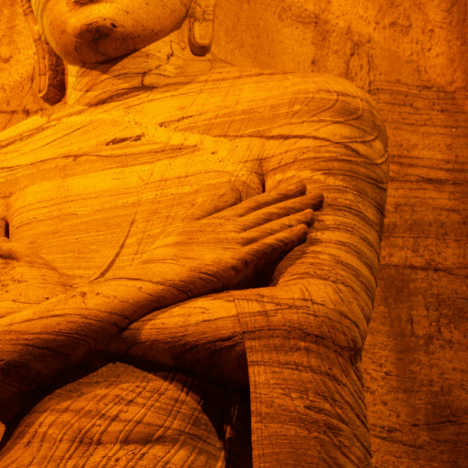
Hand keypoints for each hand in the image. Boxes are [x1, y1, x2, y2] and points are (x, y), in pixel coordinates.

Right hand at [134, 181, 322, 301]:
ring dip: (295, 216)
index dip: (276, 196)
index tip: (296, 186)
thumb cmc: (162, 263)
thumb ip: (207, 211)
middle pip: (266, 211)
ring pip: (271, 226)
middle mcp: (226, 228)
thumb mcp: (184, 229)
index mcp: (215, 222)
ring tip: (316, 207)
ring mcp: (231, 243)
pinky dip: (287, 236)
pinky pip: (268, 246)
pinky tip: (304, 230)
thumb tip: (227, 193)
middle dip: (292, 201)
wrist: (149, 280)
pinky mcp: (235, 261)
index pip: (252, 205)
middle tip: (318, 191)